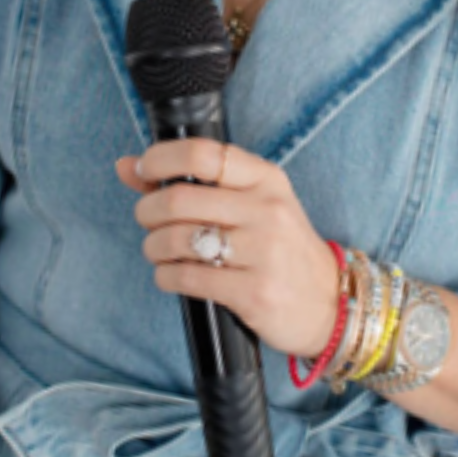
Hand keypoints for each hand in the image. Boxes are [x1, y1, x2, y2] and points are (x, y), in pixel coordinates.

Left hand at [116, 140, 341, 359]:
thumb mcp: (251, 204)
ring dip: (153, 246)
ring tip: (158, 251)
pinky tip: (171, 275)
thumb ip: (192, 182)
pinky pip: (187, 278)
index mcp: (266, 180)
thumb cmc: (281, 248)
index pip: (203, 153)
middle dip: (148, 210)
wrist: (331, 303)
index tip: (144, 169)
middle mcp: (267, 210)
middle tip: (147, 221)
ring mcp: (262, 252)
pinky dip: (166, 276)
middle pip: (180, 198)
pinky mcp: (254, 292)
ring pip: (178, 239)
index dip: (161, 159)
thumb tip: (126, 165)